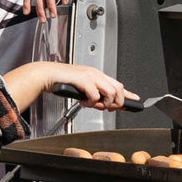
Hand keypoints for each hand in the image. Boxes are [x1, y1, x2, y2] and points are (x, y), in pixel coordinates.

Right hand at [0, 61, 131, 113]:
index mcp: (95, 75)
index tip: (135, 99)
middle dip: (116, 102)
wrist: (46, 75)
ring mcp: (90, 76)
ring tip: (94, 105)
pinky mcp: (83, 80)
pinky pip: (95, 95)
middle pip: (118, 88)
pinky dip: (91, 103)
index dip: (128, 94)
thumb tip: (102, 104)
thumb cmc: (60, 81)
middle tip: (107, 108)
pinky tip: (83, 102)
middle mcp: (95, 74)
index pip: (117, 84)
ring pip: (110, 92)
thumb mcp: (80, 88)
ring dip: (104, 103)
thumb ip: (92, 94)